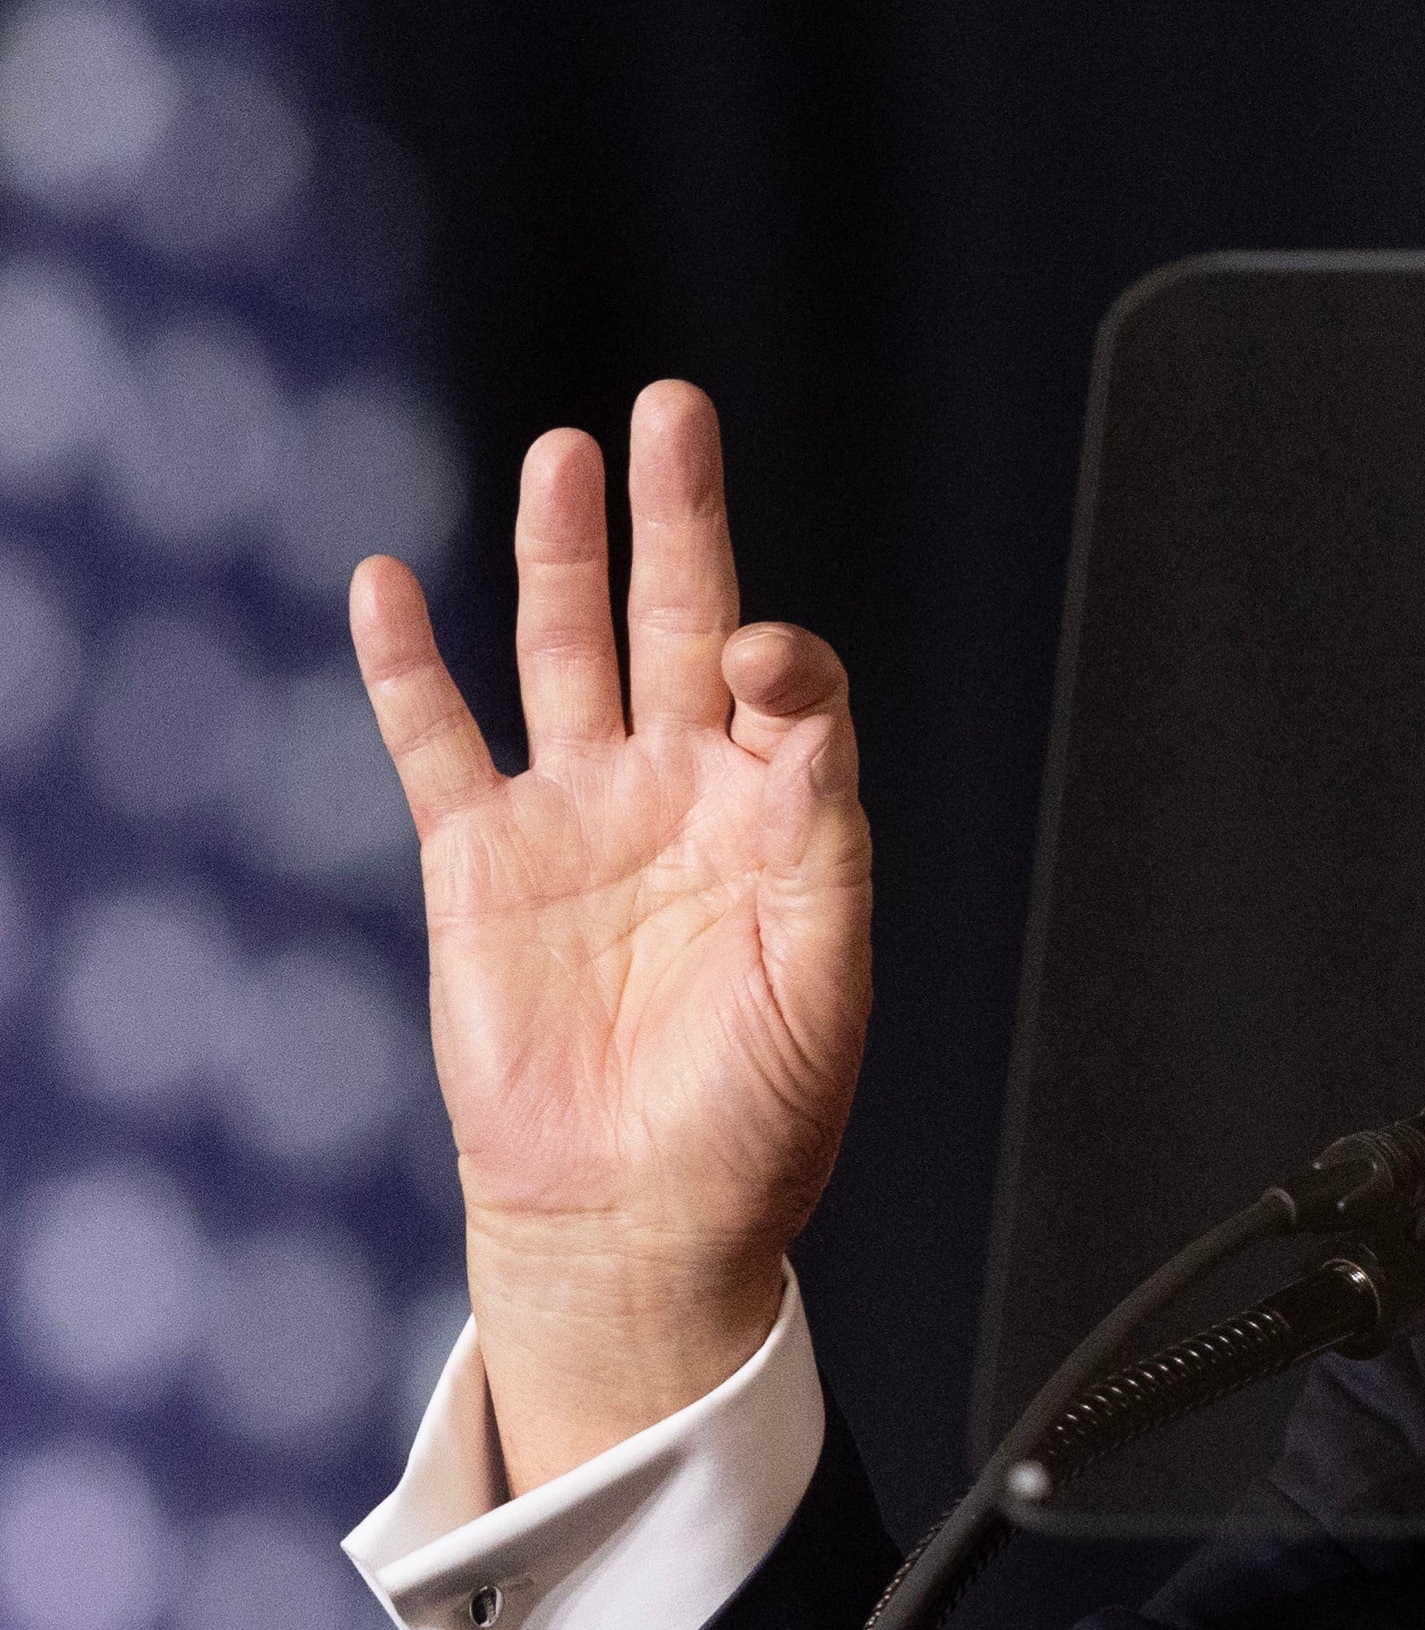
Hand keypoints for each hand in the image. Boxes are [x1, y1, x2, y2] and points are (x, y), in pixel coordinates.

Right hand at [353, 380, 871, 1492]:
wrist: (645, 1219)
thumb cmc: (760, 1117)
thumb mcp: (826, 970)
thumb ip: (820, 825)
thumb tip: (789, 696)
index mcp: (781, 821)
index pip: (785, 686)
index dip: (776, 651)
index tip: (756, 656)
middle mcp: (680, 798)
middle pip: (674, 625)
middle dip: (677, 519)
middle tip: (674, 410)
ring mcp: (576, 819)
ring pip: (563, 654)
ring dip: (562, 555)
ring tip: (566, 455)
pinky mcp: (480, 863)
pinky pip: (437, 742)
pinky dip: (410, 665)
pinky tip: (393, 585)